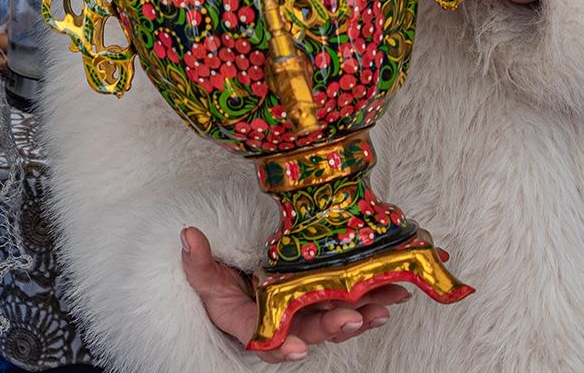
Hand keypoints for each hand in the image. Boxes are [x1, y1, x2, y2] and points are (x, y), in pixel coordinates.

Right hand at [180, 227, 405, 361]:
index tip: (296, 347)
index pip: (263, 339)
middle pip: (308, 332)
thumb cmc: (219, 282)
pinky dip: (373, 300)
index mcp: (249, 321)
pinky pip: (349, 304)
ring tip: (386, 305)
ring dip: (362, 314)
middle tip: (353, 319)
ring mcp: (305, 313)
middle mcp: (281, 323)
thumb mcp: (203, 276)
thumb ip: (197, 262)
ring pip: (335, 320)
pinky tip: (395, 293)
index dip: (280, 346)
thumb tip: (188, 236)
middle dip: (333, 327)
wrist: (235, 280)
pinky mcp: (324, 301)